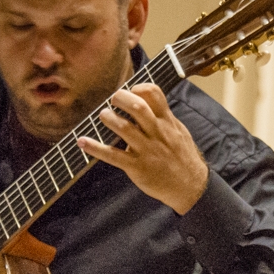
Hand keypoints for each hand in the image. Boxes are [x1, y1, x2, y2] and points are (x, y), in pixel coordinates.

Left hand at [78, 84, 209, 213]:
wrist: (191, 186)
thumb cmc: (183, 157)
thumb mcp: (179, 132)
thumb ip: (162, 118)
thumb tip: (144, 102)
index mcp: (167, 122)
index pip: (155, 95)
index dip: (139, 87)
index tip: (131, 90)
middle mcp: (156, 133)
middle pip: (138, 107)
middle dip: (121, 98)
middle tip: (113, 99)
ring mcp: (146, 150)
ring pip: (124, 129)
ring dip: (109, 118)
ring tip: (103, 115)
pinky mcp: (137, 167)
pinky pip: (113, 156)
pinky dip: (95, 148)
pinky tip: (82, 141)